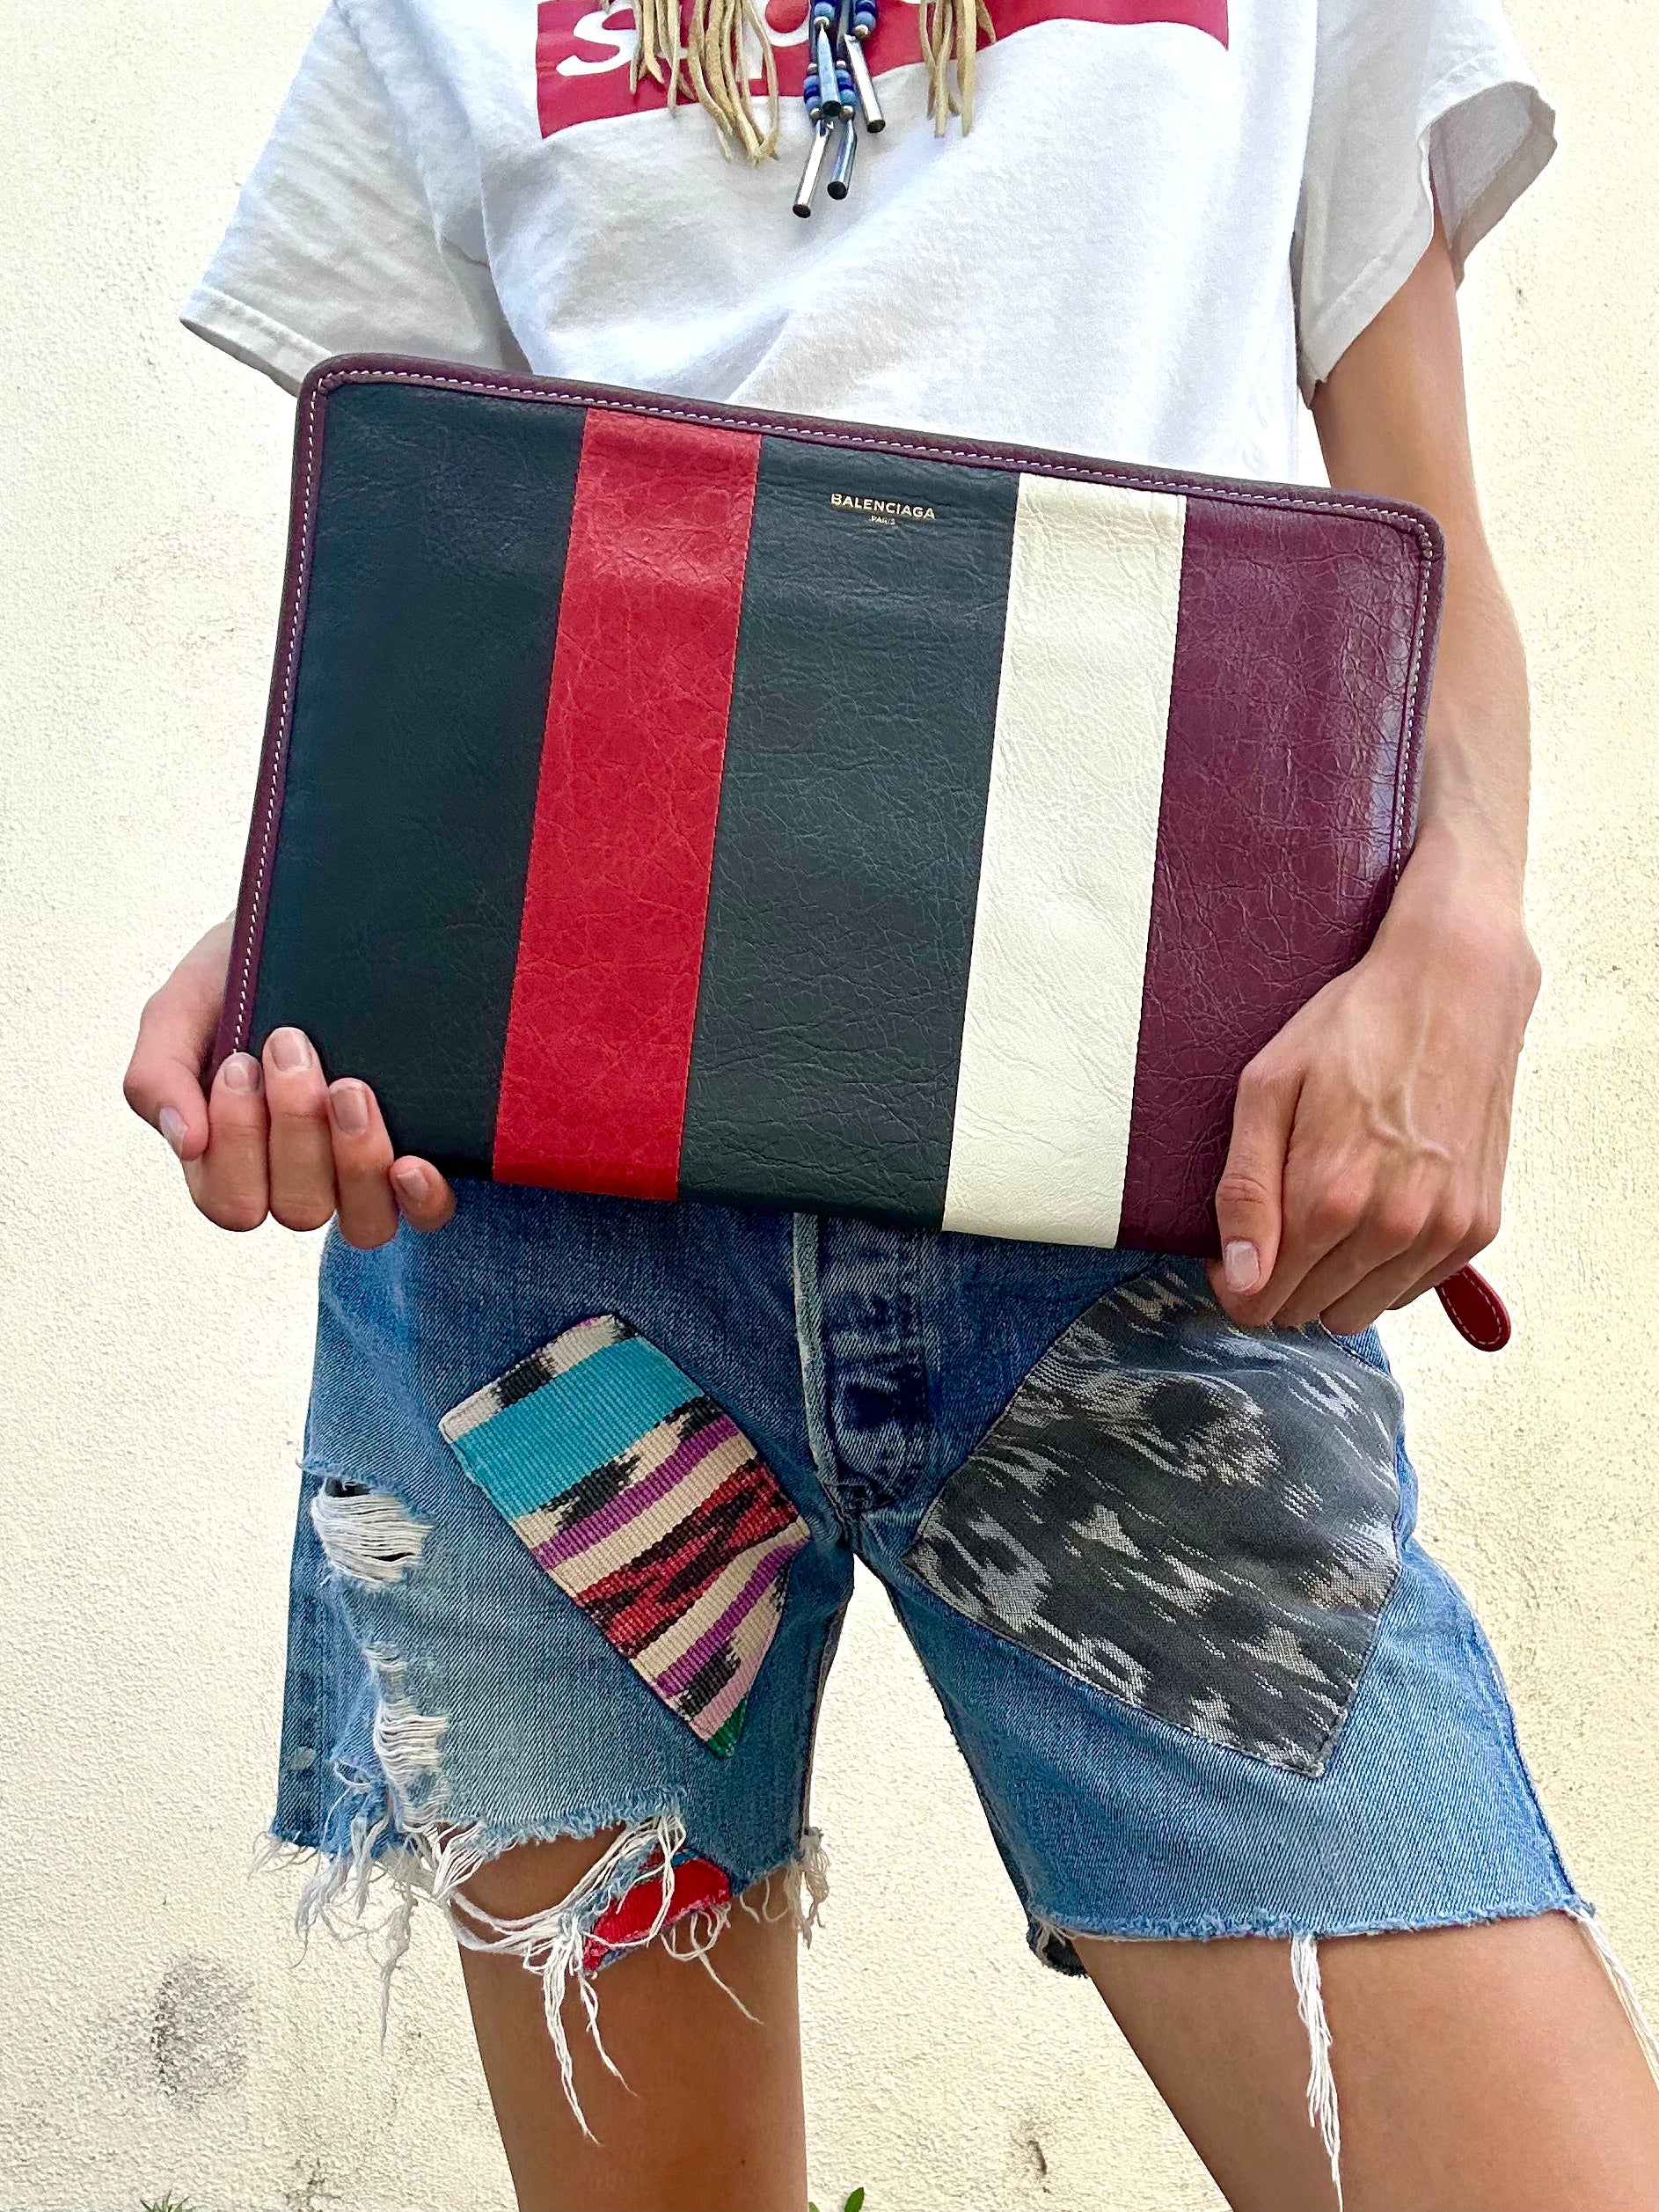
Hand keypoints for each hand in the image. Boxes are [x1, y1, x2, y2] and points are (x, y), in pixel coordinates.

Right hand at [123, 916, 455, 1246]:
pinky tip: (411, 1161)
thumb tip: (186, 1141)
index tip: (241, 1062)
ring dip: (354, 1158)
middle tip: (291, 1048)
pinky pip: (426, 1215)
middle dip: (294, 1128)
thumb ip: (158, 1072)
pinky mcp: (416, 1158)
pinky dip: (420, 1197)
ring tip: (351, 1087)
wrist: (321, 925)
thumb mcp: (185, 1007)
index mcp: (234, 1155)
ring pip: (361, 1221)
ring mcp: (359, 1173)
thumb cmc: (247, 973)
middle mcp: (298, 1175)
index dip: (238, 1143)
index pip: (231, 1201)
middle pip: (298, 1208)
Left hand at [1208, 836, 1539, 1336]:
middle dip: (1280, 1280)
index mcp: (1329, 1196)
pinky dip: (1385, 1267)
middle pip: (1307, 1310)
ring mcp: (1443, 1230)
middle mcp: (1392, 1225)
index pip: (1261, 1299)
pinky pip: (1411, 1289)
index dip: (1235, 1282)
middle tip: (1280, 1221)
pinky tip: (1377, 1209)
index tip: (1233, 1251)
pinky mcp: (1478, 1226)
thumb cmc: (1354, 1028)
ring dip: (1333, 1280)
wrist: (1455, 987)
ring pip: (1360, 1312)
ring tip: (1331, 1210)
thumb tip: (1241, 1280)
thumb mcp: (1268, 1090)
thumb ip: (1246, 1193)